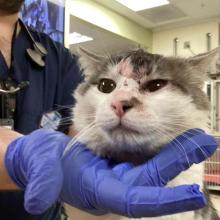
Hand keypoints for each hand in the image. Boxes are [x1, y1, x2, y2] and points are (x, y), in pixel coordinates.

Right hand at [5, 129, 217, 216]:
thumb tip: (37, 200)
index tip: (194, 194)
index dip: (163, 200)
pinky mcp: (117, 160)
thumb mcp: (39, 166)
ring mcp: (117, 172)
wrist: (41, 155)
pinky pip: (144, 156)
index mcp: (99, 190)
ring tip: (198, 137)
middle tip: (205, 143)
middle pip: (152, 176)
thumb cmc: (39, 161)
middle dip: (178, 161)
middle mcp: (114, 184)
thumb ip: (41, 181)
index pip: (136, 199)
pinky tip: (174, 136)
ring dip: (175, 152)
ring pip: (152, 164)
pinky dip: (161, 148)